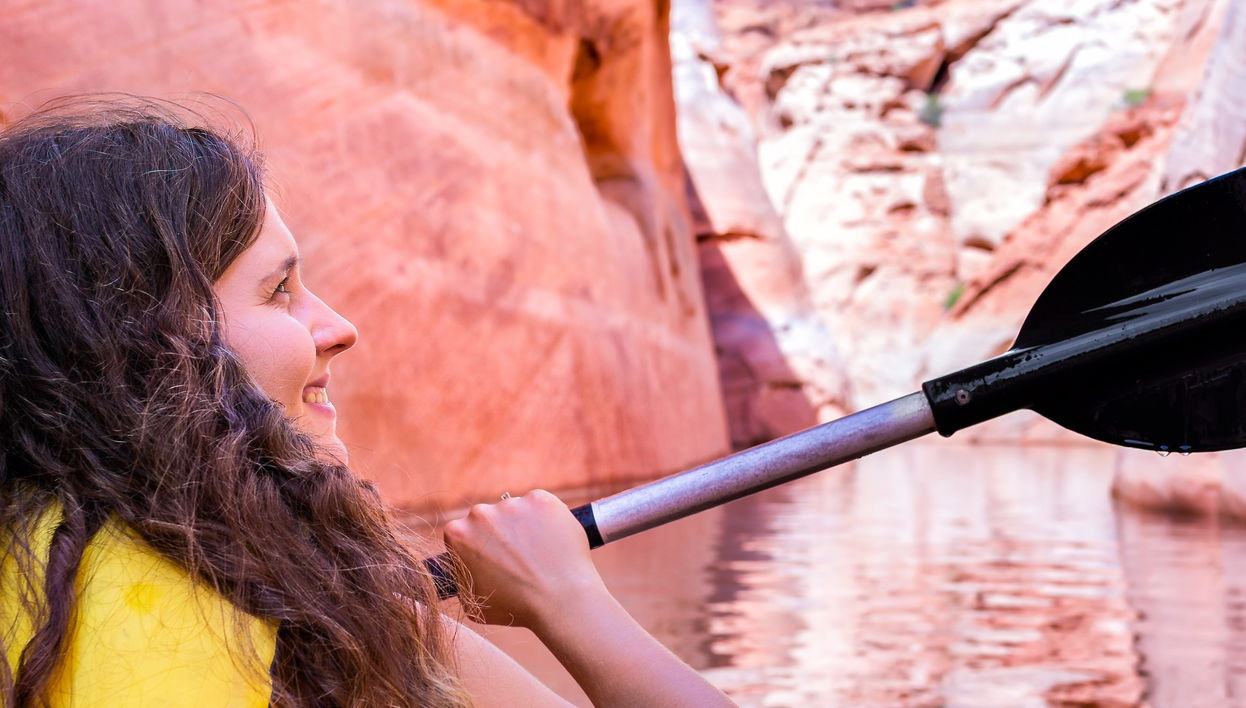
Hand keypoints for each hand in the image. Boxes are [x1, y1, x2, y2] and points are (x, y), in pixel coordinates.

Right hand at [443, 489, 607, 628]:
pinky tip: (553, 540)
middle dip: (500, 533)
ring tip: (540, 551)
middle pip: (489, 518)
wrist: (560, 599)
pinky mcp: (540, 499)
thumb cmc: (516, 607)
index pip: (464, 532)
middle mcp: (481, 513)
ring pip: (516, 510)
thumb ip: (462, 575)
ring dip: (523, 524)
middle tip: (519, 556)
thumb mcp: (472, 599)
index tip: (493, 558)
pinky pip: (540, 505)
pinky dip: (546, 518)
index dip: (478, 546)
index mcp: (458, 533)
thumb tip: (465, 566)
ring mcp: (512, 503)